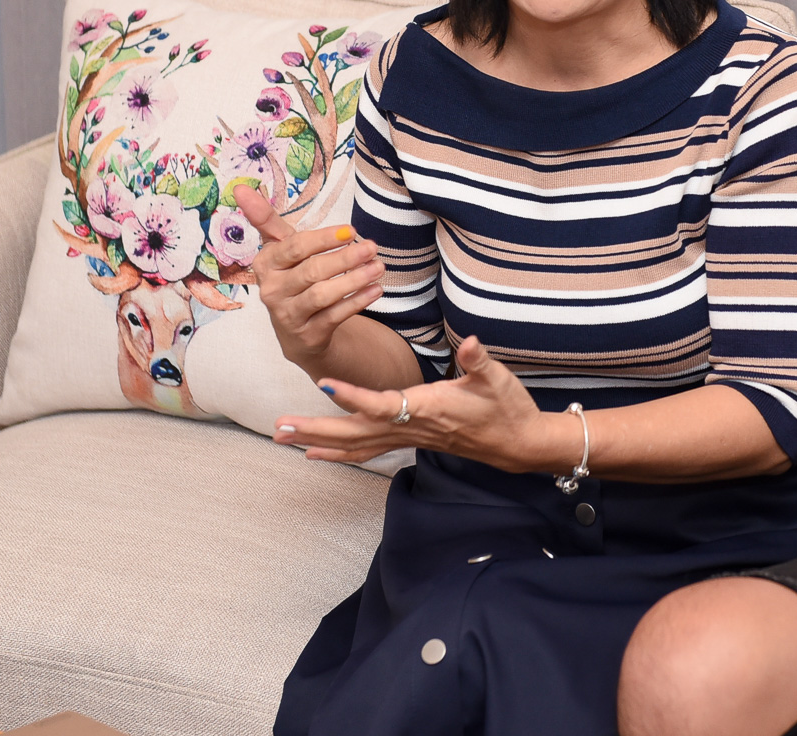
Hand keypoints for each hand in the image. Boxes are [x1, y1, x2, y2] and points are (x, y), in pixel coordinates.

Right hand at [235, 184, 384, 378]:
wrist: (297, 330)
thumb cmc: (291, 277)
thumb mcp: (280, 248)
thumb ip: (265, 219)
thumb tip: (240, 188)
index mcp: (265, 264)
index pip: (295, 248)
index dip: (323, 238)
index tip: (352, 230)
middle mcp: (272, 291)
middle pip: (311, 271)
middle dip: (345, 257)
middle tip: (372, 247)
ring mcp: (288, 315)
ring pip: (323, 295)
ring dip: (354, 279)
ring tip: (378, 267)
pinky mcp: (307, 334)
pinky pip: (335, 316)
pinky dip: (357, 302)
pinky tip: (376, 289)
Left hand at [274, 335, 573, 473]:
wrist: (517, 443)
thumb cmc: (506, 408)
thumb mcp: (498, 379)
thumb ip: (479, 361)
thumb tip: (471, 343)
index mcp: (427, 408)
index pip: (382, 403)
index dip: (353, 395)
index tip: (324, 383)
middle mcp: (411, 427)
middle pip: (355, 432)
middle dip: (316, 430)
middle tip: (279, 428)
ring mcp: (409, 437)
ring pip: (355, 444)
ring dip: (317, 441)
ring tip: (282, 437)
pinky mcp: (410, 439)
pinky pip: (366, 449)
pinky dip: (338, 451)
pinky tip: (315, 453)